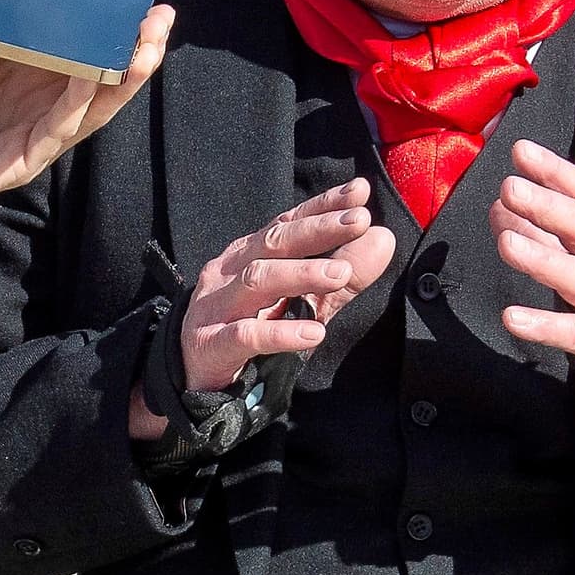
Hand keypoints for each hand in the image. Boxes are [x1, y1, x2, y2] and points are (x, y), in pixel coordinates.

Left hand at [0, 0, 175, 230]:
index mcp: (27, 65)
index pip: (79, 41)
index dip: (111, 22)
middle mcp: (39, 98)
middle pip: (101, 74)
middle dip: (135, 49)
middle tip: (161, 19)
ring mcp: (31, 131)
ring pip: (90, 107)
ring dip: (120, 80)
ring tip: (145, 48)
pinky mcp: (15, 161)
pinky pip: (54, 133)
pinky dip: (76, 107)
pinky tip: (90, 78)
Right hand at [134, 181, 394, 439]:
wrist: (191, 381)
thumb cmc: (249, 331)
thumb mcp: (301, 301)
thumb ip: (342, 275)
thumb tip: (383, 239)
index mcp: (248, 255)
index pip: (288, 222)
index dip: (323, 205)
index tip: (360, 193)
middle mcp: (228, 272)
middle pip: (274, 242)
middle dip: (318, 230)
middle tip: (359, 222)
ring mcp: (215, 307)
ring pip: (258, 280)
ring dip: (301, 274)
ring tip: (342, 275)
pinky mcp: (209, 345)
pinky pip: (246, 336)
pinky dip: (281, 332)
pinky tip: (314, 333)